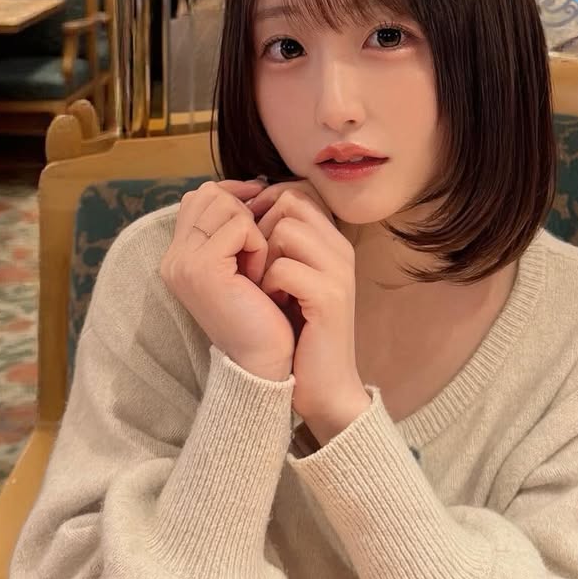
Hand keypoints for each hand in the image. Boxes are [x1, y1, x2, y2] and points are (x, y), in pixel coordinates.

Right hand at [160, 179, 294, 381]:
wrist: (261, 360)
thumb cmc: (259, 312)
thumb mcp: (240, 263)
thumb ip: (231, 229)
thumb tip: (252, 186)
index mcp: (177, 256)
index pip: (198, 197)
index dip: (232, 193)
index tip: (259, 205)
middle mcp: (173, 258)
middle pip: (210, 194)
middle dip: (242, 211)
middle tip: (256, 250)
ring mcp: (183, 262)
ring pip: (225, 205)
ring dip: (252, 230)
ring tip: (256, 266)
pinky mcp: (202, 268)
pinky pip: (241, 227)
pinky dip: (259, 246)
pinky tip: (258, 278)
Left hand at [252, 184, 370, 443]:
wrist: (323, 386)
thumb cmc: (295, 331)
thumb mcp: (286, 278)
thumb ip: (275, 243)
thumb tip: (238, 207)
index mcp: (330, 241)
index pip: (294, 192)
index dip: (261, 210)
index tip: (248, 244)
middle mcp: (339, 248)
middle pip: (289, 203)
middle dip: (259, 232)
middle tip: (255, 269)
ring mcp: (338, 271)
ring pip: (285, 230)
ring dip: (263, 258)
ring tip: (265, 288)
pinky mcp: (330, 297)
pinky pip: (284, 267)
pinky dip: (268, 285)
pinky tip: (272, 305)